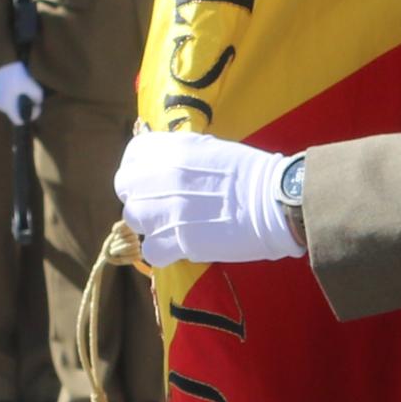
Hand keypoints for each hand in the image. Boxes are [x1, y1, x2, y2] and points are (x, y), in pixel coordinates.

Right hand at [0, 61, 45, 125]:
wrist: (1, 62)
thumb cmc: (16, 75)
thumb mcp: (31, 85)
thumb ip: (38, 97)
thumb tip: (38, 102)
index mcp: (9, 108)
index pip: (20, 121)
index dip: (30, 116)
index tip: (36, 106)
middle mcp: (1, 107)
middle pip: (17, 113)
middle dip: (26, 107)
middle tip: (33, 96)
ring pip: (12, 106)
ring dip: (20, 101)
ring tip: (26, 90)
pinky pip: (7, 99)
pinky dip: (14, 96)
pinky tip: (18, 86)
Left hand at [116, 130, 298, 266]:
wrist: (275, 201)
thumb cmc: (252, 173)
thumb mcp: (211, 148)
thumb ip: (180, 155)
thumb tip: (164, 164)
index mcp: (171, 149)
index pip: (132, 157)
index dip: (139, 171)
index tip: (151, 181)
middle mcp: (161, 176)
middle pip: (125, 189)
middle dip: (140, 197)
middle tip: (160, 207)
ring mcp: (166, 209)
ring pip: (133, 219)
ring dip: (150, 225)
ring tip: (173, 227)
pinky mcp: (177, 240)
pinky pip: (151, 251)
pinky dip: (163, 253)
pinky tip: (180, 247)